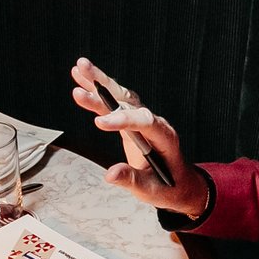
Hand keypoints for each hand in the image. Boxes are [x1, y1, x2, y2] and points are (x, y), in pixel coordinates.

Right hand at [69, 57, 208, 214]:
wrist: (179, 183)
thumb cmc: (168, 187)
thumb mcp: (151, 190)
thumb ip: (132, 180)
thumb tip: (110, 174)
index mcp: (164, 137)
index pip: (143, 122)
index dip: (121, 121)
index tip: (99, 123)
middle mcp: (153, 123)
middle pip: (129, 100)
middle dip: (106, 87)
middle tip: (85, 72)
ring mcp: (142, 119)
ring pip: (121, 95)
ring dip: (100, 81)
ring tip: (79, 68)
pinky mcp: (131, 120)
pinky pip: (115, 102)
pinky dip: (99, 90)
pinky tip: (81, 78)